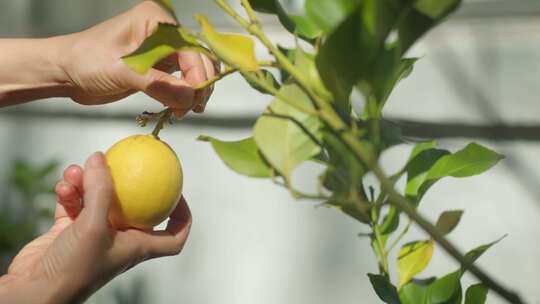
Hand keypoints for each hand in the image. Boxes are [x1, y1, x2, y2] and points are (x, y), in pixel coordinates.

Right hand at [0, 153, 190, 303]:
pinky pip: (74, 204)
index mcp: (138, 246)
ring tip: (76, 171)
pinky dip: (69, 193)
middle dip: (123, 184)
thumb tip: (101, 158)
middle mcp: (119, 240)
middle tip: (118, 163)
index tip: (177, 193)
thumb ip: (100, 190)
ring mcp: (93, 236)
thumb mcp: (94, 225)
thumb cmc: (74, 269)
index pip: (173, 237)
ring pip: (98, 200)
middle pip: (132, 207)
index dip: (182, 217)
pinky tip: (63, 184)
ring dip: (87, 183)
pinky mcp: (69, 233)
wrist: (34, 292)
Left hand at [59, 1, 217, 115]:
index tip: (194, 100)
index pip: (191, 49)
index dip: (198, 75)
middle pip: (199, 59)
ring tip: (184, 112)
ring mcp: (163, 49)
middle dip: (200, 85)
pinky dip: (184, 95)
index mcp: (156, 20)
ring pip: (194, 71)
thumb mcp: (123, 71)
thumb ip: (158, 83)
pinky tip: (178, 109)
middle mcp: (164, 32)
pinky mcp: (159, 67)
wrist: (65, 72)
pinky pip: (182, 81)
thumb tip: (190, 97)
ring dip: (194, 92)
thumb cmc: (86, 61)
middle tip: (192, 109)